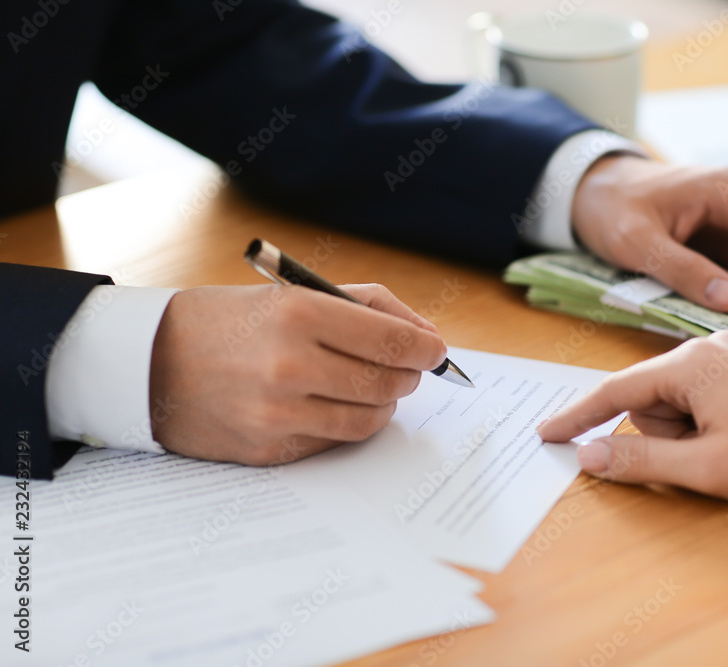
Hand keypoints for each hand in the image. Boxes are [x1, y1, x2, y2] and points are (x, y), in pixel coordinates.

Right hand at [148, 283, 446, 465]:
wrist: (146, 364)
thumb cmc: (227, 321)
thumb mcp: (291, 293)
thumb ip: (365, 307)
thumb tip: (426, 336)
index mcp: (299, 314)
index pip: (393, 340)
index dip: (426, 348)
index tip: (436, 350)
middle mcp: (290, 366)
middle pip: (388, 382)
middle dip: (409, 376)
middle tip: (408, 369)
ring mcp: (278, 413)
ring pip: (369, 418)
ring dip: (383, 403)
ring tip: (372, 387)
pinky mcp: (269, 449)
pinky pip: (334, 440)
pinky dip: (346, 423)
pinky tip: (331, 404)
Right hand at [537, 331, 727, 501]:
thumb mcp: (707, 467)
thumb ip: (640, 460)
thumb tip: (588, 455)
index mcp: (689, 364)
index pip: (614, 392)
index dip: (577, 418)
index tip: (545, 433)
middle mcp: (704, 345)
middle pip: (650, 399)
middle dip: (667, 435)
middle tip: (712, 456)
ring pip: (678, 399)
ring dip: (691, 431)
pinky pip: (703, 393)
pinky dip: (709, 420)